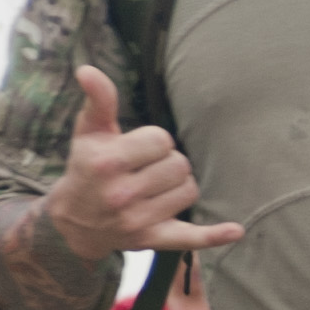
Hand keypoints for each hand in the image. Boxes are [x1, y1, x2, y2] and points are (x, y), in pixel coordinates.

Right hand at [43, 65, 241, 267]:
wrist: (73, 222)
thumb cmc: (86, 168)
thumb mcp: (88, 132)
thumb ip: (98, 100)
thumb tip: (87, 70)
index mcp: (107, 162)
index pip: (161, 140)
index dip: (154, 142)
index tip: (138, 149)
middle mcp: (122, 194)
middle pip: (179, 165)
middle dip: (166, 162)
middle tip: (145, 169)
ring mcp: (138, 220)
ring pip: (189, 191)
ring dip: (179, 185)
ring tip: (155, 187)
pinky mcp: (152, 240)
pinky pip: (190, 238)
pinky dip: (213, 235)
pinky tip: (236, 230)